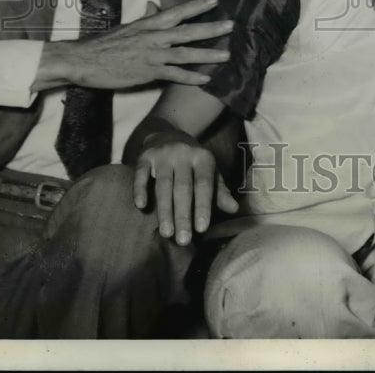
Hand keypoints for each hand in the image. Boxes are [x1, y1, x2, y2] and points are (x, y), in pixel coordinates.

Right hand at [35, 0, 233, 90]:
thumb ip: (146, 19)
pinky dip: (190, 77)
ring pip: (185, 53)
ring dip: (207, 54)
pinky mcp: (147, 72)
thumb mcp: (129, 27)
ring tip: (226, 55)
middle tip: (231, 25)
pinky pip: (173, 75)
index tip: (216, 1)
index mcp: (149, 24)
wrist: (85, 61)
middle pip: (188, 31)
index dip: (197, 6)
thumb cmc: (106, 44)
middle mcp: (154, 37)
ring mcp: (152, 55)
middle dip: (211, 28)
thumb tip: (155, 6)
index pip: (178, 12)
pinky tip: (205, 79)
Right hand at [133, 130, 237, 244]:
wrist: (167, 134)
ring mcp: (163, 154)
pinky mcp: (145, 156)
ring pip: (163, 185)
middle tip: (183, 240)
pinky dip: (140, 190)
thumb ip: (219, 191)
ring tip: (166, 233)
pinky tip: (141, 206)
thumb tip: (234, 209)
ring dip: (164, 210)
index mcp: (203, 157)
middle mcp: (184, 153)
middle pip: (183, 188)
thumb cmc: (192, 161)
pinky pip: (141, 174)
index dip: (203, 206)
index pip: (204, 184)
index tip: (201, 229)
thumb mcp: (209, 171)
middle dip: (183, 215)